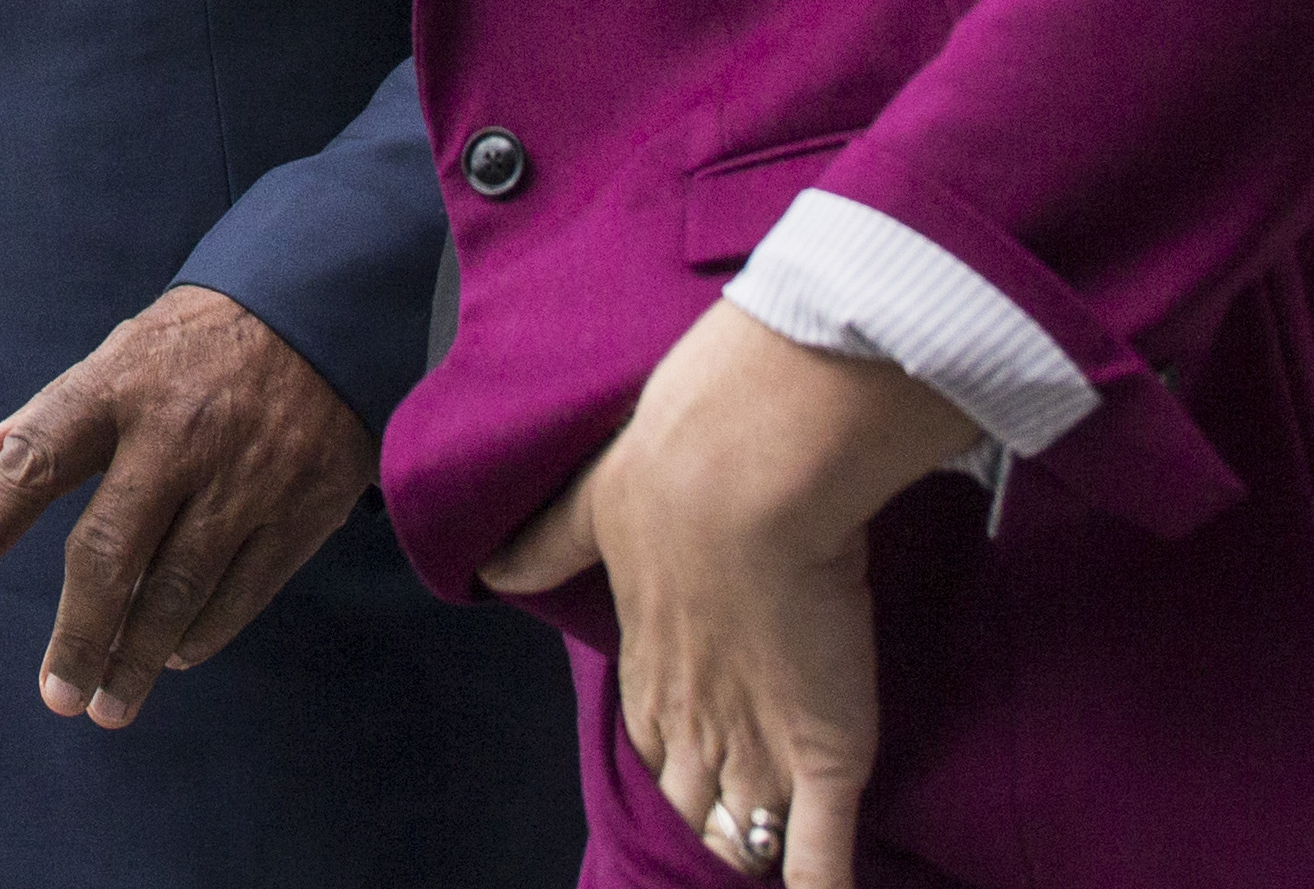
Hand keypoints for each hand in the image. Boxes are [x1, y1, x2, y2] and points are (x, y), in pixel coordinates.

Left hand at [0, 285, 373, 729]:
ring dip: (138, 658)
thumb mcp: (117, 354)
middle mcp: (174, 435)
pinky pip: (241, 592)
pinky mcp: (300, 506)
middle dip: (80, 636)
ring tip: (108, 703)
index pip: (32, 462)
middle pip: (111, 553)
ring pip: (178, 590)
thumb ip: (49, 413)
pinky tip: (173, 657)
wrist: (320, 310)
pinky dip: (201, 634)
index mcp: (113, 389)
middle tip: (58, 696)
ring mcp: (241, 476)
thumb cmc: (197, 344)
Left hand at [482, 301, 975, 886]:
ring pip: (747, 834)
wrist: (740, 467)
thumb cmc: (666, 475)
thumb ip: (545, 545)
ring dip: (754, 850)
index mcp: (644, 665)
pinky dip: (820, 887)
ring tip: (766, 858)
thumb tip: (488, 569)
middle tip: (731, 834)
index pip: (651, 742)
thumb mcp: (589, 506)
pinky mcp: (825, 753)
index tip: (689, 771)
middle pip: (694, 802)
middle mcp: (693, 719)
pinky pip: (818, 852)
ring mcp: (756, 744)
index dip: (669, 762)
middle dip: (709, 822)